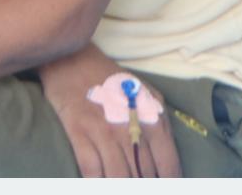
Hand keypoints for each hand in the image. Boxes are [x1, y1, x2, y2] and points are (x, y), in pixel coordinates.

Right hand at [37, 46, 181, 177]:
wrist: (72, 59)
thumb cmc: (111, 79)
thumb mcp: (145, 94)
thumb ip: (159, 124)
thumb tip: (167, 159)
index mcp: (151, 119)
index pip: (168, 165)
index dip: (168, 183)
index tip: (165, 189)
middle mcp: (130, 127)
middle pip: (143, 174)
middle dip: (143, 184)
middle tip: (138, 187)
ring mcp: (103, 130)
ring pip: (118, 176)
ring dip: (119, 186)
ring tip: (119, 188)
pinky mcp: (78, 130)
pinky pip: (91, 168)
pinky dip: (95, 182)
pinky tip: (97, 184)